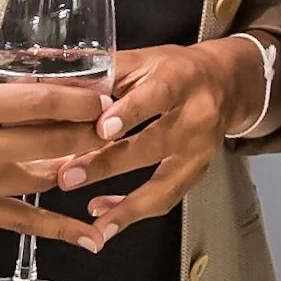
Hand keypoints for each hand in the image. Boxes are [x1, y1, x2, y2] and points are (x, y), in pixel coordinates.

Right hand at [0, 49, 110, 248]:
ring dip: (80, 172)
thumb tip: (22, 70)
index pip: (35, 102)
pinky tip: (89, 237)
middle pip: (47, 142)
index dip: (77, 100)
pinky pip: (18, 220)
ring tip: (111, 162)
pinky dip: (56, 230)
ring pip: (40, 179)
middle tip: (120, 123)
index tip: (104, 95)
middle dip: (90, 134)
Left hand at [53, 40, 259, 240]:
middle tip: (68, 178)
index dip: (129, 114)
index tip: (101, 130)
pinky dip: (134, 211)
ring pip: (165, 184)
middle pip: (154, 145)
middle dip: (109, 164)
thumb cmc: (173, 69)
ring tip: (93, 221)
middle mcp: (196, 117)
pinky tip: (105, 217)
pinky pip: (167, 198)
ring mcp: (200, 150)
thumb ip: (105, 72)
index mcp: (179, 80)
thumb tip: (54, 77)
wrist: (226, 83)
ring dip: (127, 206)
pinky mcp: (199, 173)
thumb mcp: (144, 59)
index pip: (156, 97)